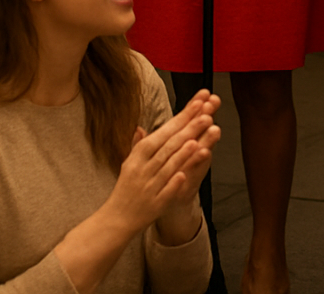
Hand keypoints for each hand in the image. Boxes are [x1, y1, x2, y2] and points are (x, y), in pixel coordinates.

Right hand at [104, 89, 221, 238]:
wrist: (116, 219)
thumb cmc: (126, 188)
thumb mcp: (129, 163)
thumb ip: (138, 145)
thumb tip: (140, 128)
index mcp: (138, 156)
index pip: (163, 133)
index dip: (180, 118)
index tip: (197, 105)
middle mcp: (143, 168)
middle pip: (169, 146)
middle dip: (188, 130)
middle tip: (206, 115)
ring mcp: (149, 186)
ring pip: (168, 167)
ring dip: (183, 153)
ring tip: (198, 140)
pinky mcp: (156, 204)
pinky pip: (166, 191)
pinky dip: (175, 182)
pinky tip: (185, 174)